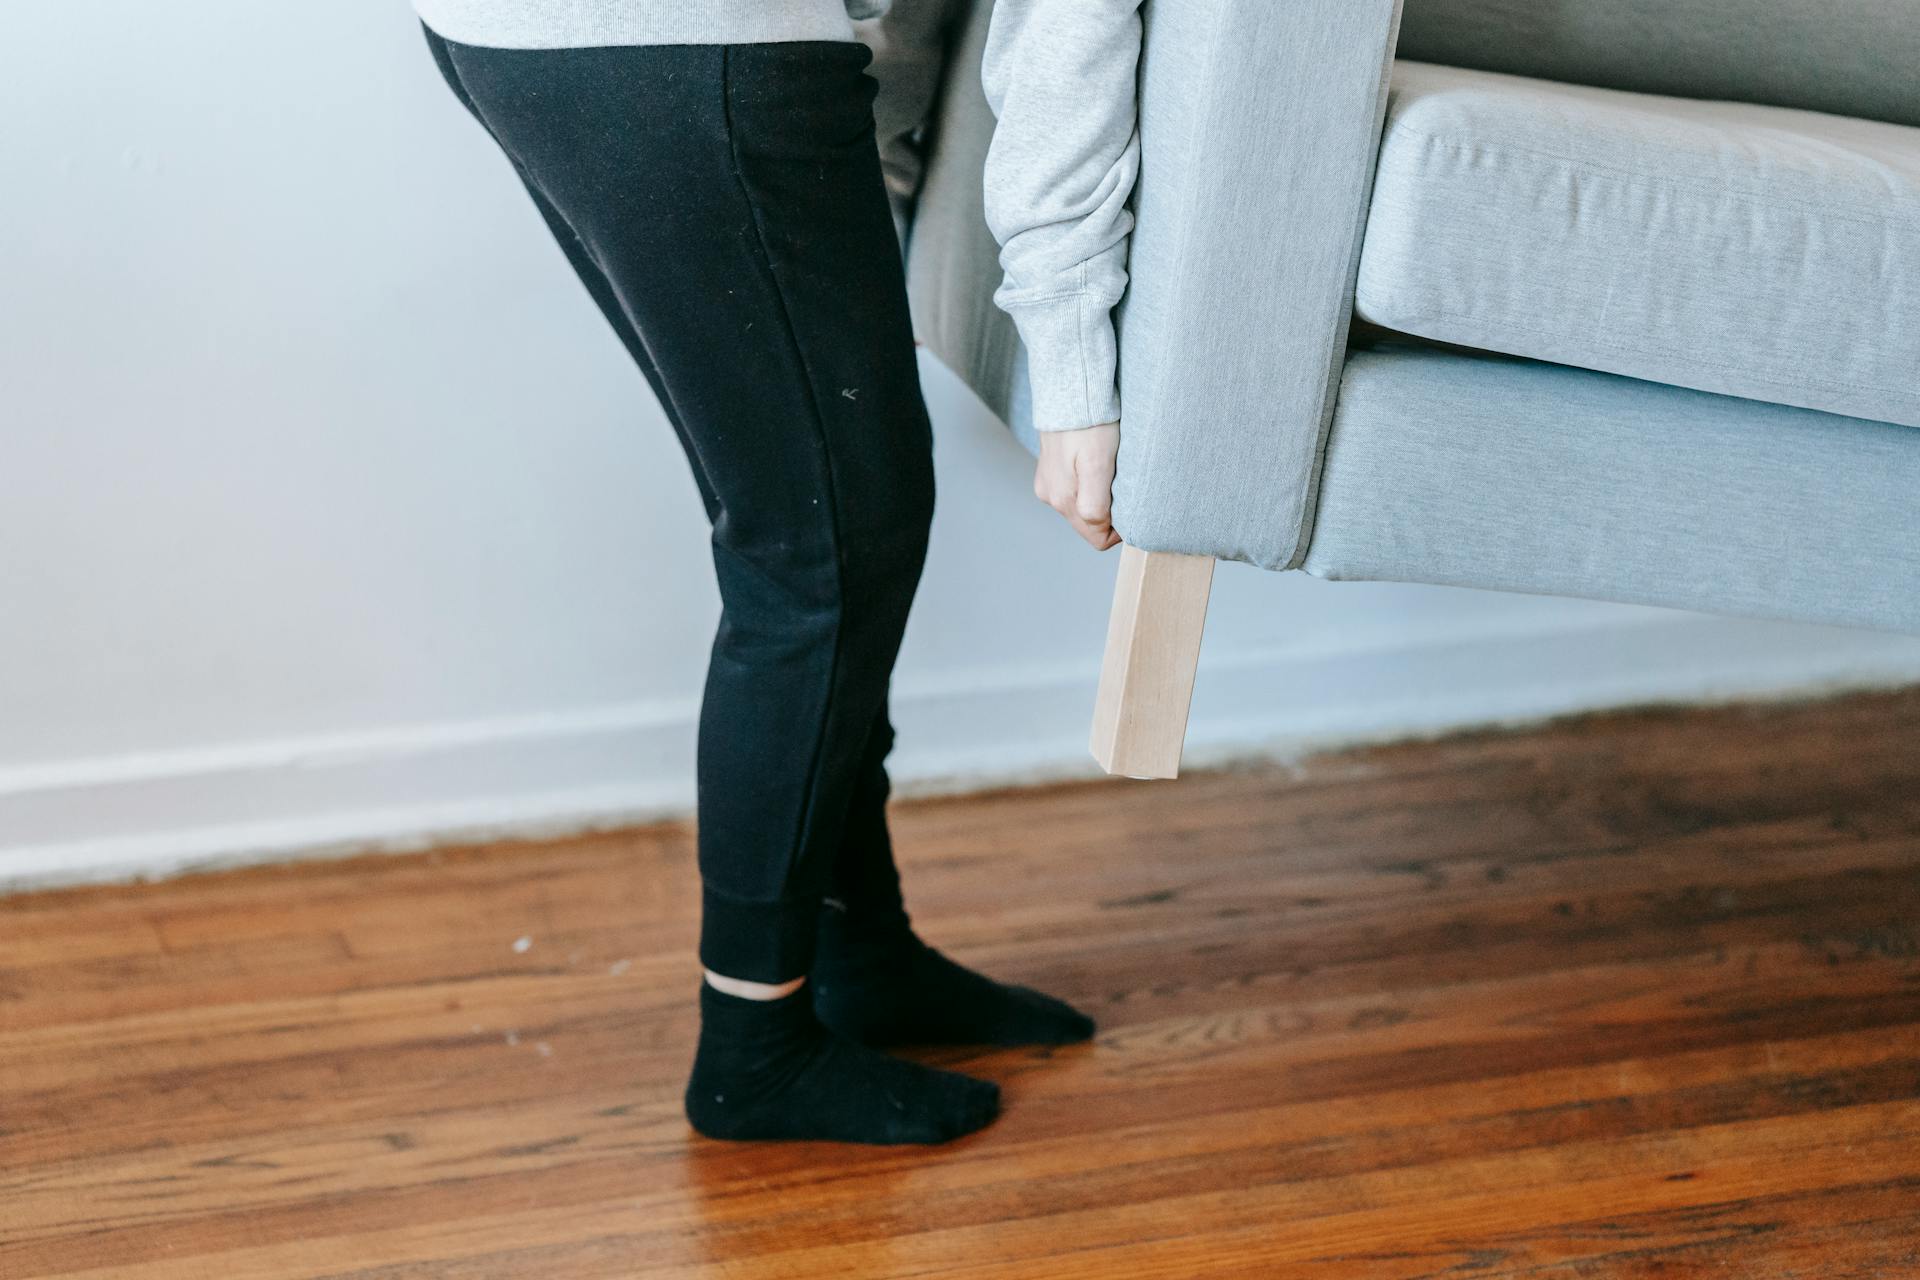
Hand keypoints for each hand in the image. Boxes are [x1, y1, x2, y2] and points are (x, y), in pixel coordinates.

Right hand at [1034, 423, 1120, 549]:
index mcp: (1064, 501)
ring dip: (1099, 496)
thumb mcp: (1098, 465)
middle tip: (1122, 483)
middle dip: (1109, 512)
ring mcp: (1048, 485)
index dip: (1118, 529)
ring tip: (1109, 469)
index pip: (1098, 539)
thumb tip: (1097, 527)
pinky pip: (1073, 490)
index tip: (1130, 505)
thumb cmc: (1090, 424)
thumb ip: (1095, 503)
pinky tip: (1094, 462)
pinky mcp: (1049, 471)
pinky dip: (1088, 483)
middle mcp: (1052, 498)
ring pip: (1082, 507)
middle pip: (1089, 524)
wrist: (1071, 391)